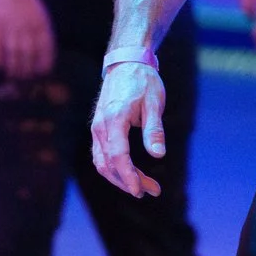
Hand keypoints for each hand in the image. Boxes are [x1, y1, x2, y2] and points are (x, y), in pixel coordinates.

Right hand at [0, 0, 54, 78]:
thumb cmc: (27, 2)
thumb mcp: (41, 16)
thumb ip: (42, 34)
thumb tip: (44, 56)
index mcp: (40, 25)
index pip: (44, 49)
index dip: (43, 63)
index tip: (42, 73)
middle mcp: (26, 27)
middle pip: (27, 54)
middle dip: (26, 69)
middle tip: (24, 79)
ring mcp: (9, 26)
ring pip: (11, 52)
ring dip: (12, 67)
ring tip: (12, 75)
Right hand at [90, 62, 167, 197]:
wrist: (127, 64)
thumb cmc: (143, 82)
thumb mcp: (154, 104)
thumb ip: (154, 130)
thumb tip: (158, 155)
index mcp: (114, 119)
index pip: (117, 156)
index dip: (128, 176)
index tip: (140, 191)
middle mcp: (100, 126)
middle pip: (108, 164)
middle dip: (129, 181)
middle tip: (153, 191)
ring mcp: (97, 128)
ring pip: (102, 162)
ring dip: (122, 178)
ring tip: (146, 187)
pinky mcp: (99, 129)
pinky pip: (102, 155)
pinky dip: (115, 168)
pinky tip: (132, 174)